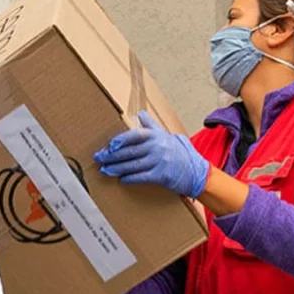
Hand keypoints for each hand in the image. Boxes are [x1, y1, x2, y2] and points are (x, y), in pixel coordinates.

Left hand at [93, 111, 210, 197]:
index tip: (109, 144)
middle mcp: (157, 147)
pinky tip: (121, 179)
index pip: (135, 135)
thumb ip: (151, 125)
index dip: (121, 140)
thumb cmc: (178, 152)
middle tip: (99, 158)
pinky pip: (141, 177)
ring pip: (133, 165)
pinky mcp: (161, 176)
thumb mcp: (166, 135)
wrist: (195, 171)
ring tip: (105, 170)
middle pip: (130, 151)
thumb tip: (140, 113)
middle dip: (112, 156)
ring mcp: (159, 162)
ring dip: (117, 168)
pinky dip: (130, 179)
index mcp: (156, 136)